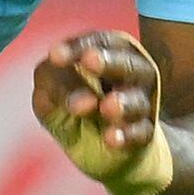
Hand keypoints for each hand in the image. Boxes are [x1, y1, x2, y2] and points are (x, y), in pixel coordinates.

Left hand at [32, 29, 175, 194]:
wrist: (99, 152)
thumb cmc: (74, 110)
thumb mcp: (52, 93)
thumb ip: (48, 80)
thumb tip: (50, 76)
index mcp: (110, 53)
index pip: (100, 42)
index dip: (78, 47)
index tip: (55, 56)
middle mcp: (133, 73)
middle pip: (127, 64)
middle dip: (108, 62)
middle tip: (90, 61)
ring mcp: (141, 104)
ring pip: (137, 100)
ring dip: (122, 102)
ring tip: (106, 107)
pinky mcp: (145, 134)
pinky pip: (140, 132)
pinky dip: (126, 135)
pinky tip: (110, 138)